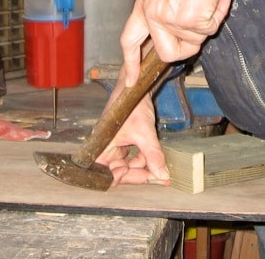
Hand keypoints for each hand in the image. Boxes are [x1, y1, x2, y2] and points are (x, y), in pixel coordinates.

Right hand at [96, 70, 169, 185]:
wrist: (137, 86)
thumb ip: (152, 154)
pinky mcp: (127, 142)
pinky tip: (158, 164)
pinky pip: (136, 157)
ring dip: (145, 168)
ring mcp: (118, 146)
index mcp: (102, 147)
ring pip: (130, 166)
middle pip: (121, 172)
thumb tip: (162, 175)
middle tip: (159, 178)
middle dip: (140, 175)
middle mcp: (107, 149)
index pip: (107, 174)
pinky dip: (146, 160)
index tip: (142, 177)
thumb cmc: (131, 105)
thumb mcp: (144, 132)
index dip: (123, 178)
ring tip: (162, 172)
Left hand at [121, 0, 233, 86]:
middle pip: (166, 53)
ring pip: (194, 41)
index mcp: (144, 5)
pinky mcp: (190, 20)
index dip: (131, 62)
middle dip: (186, 48)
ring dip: (206, 23)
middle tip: (198, 29)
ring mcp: (170, 19)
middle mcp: (153, 14)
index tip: (131, 79)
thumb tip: (181, 31)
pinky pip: (209, 30)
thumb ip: (165, 9)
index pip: (129, 40)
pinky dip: (217, 15)